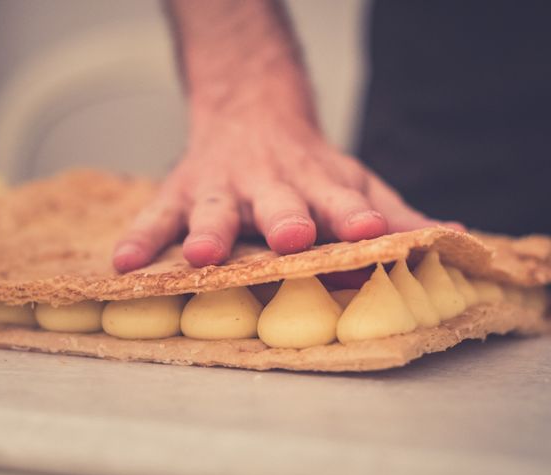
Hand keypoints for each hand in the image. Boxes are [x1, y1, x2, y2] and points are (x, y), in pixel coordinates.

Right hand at [113, 108, 460, 271]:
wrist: (250, 109)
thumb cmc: (307, 163)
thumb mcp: (351, 179)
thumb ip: (393, 210)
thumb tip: (450, 236)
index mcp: (316, 184)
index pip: (340, 199)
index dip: (353, 215)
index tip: (368, 232)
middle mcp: (270, 185)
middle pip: (277, 202)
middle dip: (283, 219)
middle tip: (291, 236)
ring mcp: (222, 187)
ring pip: (214, 207)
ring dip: (209, 229)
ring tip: (202, 254)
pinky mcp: (181, 191)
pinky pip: (155, 216)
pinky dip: (141, 238)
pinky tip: (124, 264)